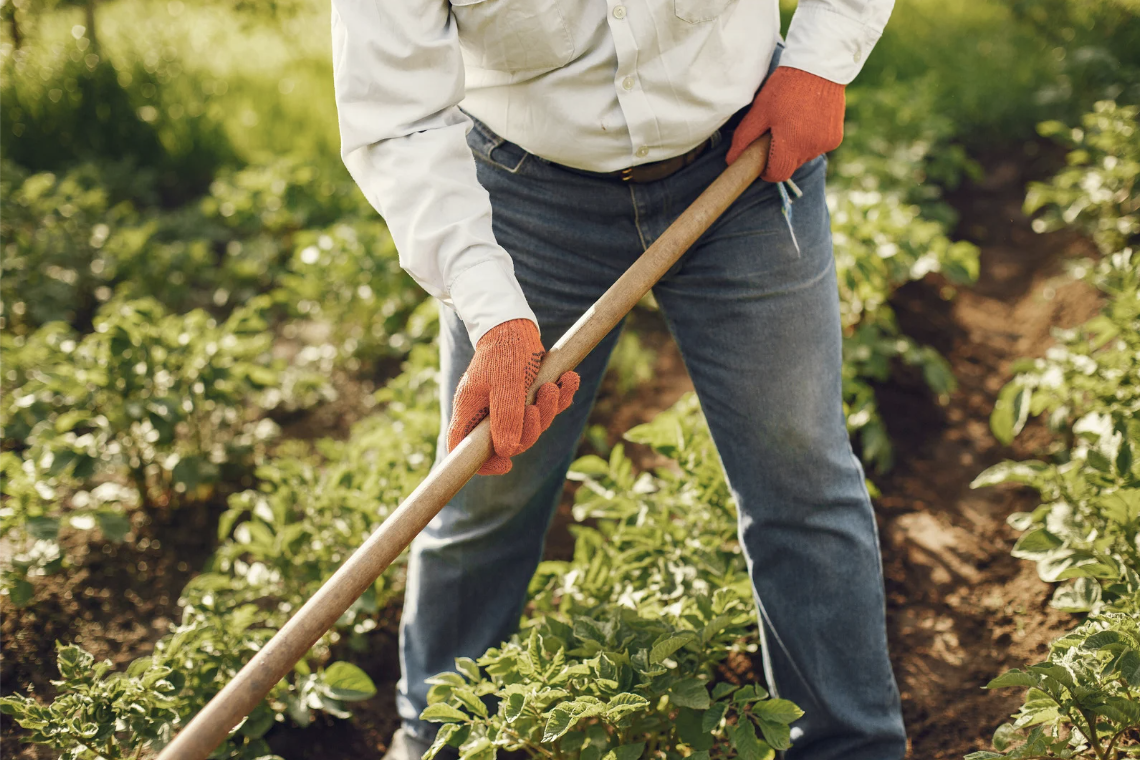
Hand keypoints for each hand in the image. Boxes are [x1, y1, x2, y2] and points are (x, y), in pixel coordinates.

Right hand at [447, 318, 579, 474]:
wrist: (515, 323)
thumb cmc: (504, 350)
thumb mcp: (506, 384)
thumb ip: (506, 417)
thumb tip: (507, 452)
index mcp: (471, 410)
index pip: (463, 447)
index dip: (482, 464)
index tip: (505, 465)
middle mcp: (487, 412)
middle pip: (508, 441)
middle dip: (531, 428)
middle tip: (538, 405)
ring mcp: (508, 405)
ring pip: (532, 425)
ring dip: (549, 408)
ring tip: (554, 386)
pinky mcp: (528, 395)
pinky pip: (547, 408)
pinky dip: (561, 396)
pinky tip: (569, 379)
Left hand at [726, 66, 845, 182]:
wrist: (819, 67)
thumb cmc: (785, 88)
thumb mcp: (759, 111)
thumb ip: (744, 138)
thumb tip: (731, 160)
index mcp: (791, 145)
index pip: (777, 174)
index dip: (765, 171)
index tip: (760, 160)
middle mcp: (811, 149)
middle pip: (790, 167)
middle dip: (779, 158)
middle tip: (773, 136)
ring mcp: (825, 144)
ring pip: (803, 157)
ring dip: (794, 148)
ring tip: (790, 124)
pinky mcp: (835, 138)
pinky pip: (817, 147)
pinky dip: (809, 140)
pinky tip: (806, 121)